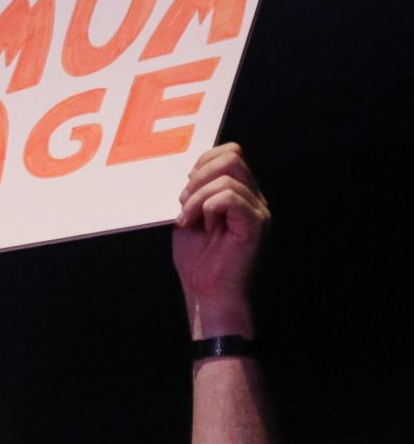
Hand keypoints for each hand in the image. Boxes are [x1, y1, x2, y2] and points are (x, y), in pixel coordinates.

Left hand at [173, 144, 269, 334]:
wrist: (206, 291)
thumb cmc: (197, 258)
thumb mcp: (190, 214)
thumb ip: (196, 190)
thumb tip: (192, 170)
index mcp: (240, 192)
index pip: (230, 152)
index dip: (203, 163)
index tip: (186, 191)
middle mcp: (253, 197)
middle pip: (232, 156)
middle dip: (199, 177)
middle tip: (185, 204)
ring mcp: (257, 210)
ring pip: (227, 177)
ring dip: (197, 197)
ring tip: (189, 219)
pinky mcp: (255, 224)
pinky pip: (229, 197)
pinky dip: (207, 207)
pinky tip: (203, 225)